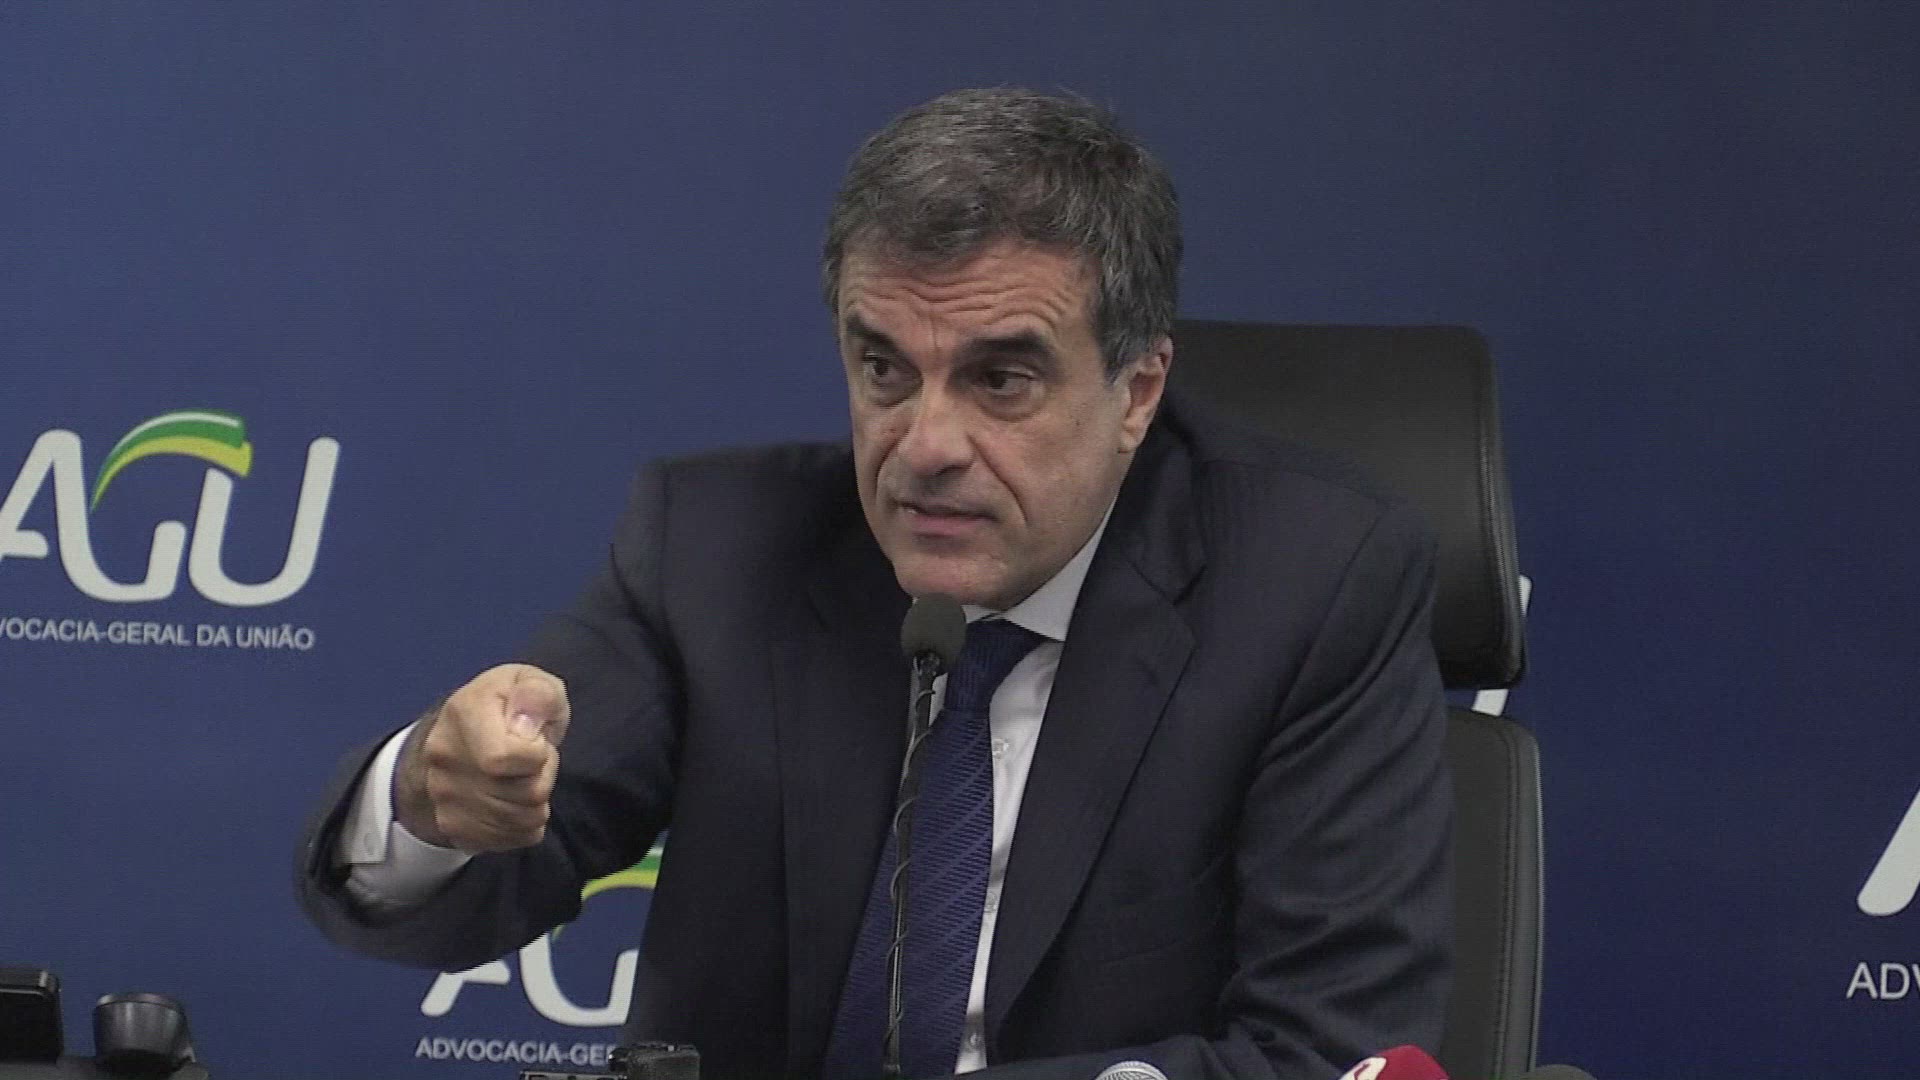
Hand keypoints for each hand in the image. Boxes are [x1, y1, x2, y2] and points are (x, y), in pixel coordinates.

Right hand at [394, 664, 569, 852]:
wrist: (462, 735)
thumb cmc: (507, 706)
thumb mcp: (530, 681)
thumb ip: (537, 694)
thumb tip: (526, 726)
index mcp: (463, 713)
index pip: (503, 758)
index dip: (537, 754)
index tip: (535, 740)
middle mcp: (444, 758)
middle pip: (524, 794)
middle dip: (543, 776)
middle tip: (532, 759)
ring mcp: (444, 798)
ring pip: (521, 821)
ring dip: (536, 801)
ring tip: (523, 776)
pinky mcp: (455, 828)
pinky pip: (514, 840)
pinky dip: (525, 824)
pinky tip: (515, 799)